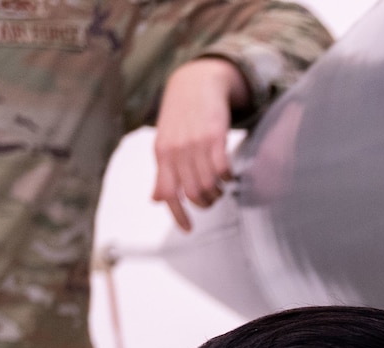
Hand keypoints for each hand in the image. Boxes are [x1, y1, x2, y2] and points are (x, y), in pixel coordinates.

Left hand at [152, 58, 247, 230]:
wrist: (195, 83)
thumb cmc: (180, 115)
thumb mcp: (165, 143)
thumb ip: (162, 173)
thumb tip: (155, 199)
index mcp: (162, 154)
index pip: (168, 193)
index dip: (178, 215)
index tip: (188, 230)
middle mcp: (177, 150)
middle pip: (192, 193)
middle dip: (205, 203)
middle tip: (211, 198)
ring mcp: (195, 144)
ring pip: (207, 184)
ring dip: (217, 192)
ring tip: (220, 187)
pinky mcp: (215, 136)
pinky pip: (222, 169)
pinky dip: (227, 177)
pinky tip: (228, 174)